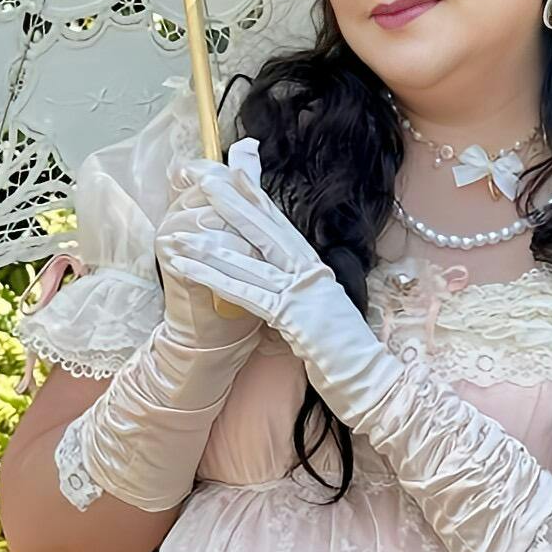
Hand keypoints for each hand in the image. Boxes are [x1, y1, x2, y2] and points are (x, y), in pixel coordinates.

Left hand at [157, 142, 386, 406]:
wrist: (373, 380)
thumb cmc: (348, 353)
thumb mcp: (324, 312)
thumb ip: (305, 293)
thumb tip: (287, 285)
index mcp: (317, 269)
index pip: (282, 226)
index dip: (257, 198)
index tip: (236, 172)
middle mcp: (310, 272)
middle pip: (265, 230)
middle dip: (232, 203)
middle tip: (203, 180)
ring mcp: (302, 293)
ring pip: (249, 260)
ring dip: (210, 246)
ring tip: (179, 232)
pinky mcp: (293, 317)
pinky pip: (246, 293)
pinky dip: (214, 278)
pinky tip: (188, 269)